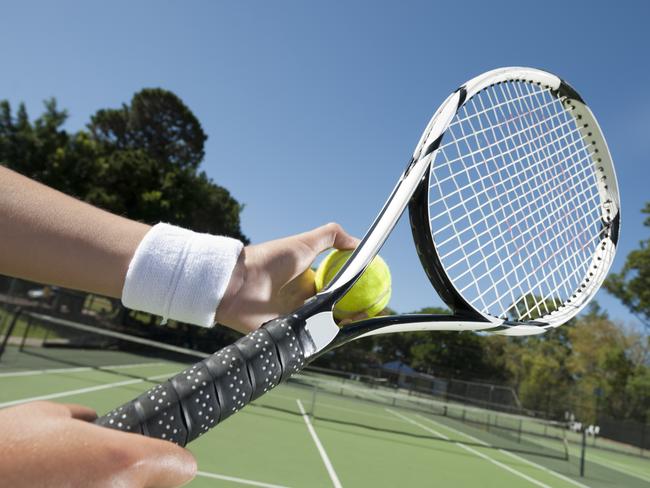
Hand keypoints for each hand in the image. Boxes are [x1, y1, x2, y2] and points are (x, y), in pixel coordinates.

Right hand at [0, 401, 195, 487]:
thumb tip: (90, 420)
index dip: (171, 457)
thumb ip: (81, 419)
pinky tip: (56, 484)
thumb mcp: (46, 415)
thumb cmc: (3, 448)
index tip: (161, 453)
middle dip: (138, 477)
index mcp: (121, 460)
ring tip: (72, 478)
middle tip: (103, 468)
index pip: (180, 466)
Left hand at [216, 223, 358, 332]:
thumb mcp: (303, 242)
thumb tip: (358, 242)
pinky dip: (324, 337)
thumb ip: (331, 236)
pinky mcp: (285, 335)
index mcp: (308, 282)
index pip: (339, 290)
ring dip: (342, 325)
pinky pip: (309, 340)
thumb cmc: (269, 260)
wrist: (237, 283)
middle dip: (355, 313)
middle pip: (336, 311)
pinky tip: (338, 331)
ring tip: (357, 320)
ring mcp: (295, 319)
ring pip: (326, 327)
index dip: (357, 294)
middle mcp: (303, 301)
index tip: (373, 293)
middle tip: (371, 311)